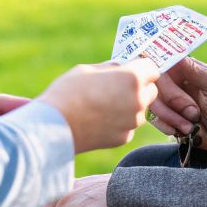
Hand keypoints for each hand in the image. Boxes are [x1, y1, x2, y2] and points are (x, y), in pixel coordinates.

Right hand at [37, 60, 159, 152]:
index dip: (142, 68)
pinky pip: (128, 125)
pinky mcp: (123, 138)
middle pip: (151, 91)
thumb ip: (111, 69)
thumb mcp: (88, 69)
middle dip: (140, 87)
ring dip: (130, 105)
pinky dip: (119, 122)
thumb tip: (122, 68)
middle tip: (119, 86)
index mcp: (132, 78)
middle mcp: (138, 100)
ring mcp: (132, 122)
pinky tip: (100, 119)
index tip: (133, 68)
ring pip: (140, 110)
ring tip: (105, 104)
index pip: (153, 69)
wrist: (54, 126)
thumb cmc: (68, 91)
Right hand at [148, 57, 206, 157]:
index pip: (162, 62)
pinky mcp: (166, 118)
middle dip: (173, 101)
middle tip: (194, 113)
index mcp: (185, 69)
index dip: (158, 71)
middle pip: (155, 84)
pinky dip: (167, 126)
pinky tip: (183, 131)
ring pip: (153, 103)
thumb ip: (197, 71)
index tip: (161, 81)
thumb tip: (176, 56)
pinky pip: (154, 120)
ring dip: (171, 117)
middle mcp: (174, 82)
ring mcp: (168, 101)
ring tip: (191, 126)